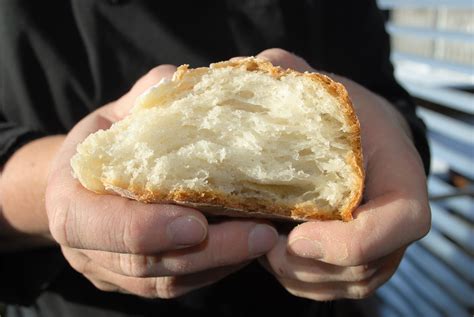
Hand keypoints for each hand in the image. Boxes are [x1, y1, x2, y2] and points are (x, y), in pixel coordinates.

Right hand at [46, 65, 277, 297]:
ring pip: (168, 281)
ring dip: (222, 262)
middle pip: (143, 263)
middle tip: (261, 233)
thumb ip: (155, 100)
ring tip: (266, 238)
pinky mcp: (141, 279)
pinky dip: (219, 268)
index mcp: (69, 200)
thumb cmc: (110, 138)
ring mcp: (113, 269)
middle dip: (206, 252)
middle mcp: (86, 246)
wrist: (92, 175)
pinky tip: (249, 247)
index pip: (94, 225)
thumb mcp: (123, 111)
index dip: (144, 229)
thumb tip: (207, 86)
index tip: (197, 223)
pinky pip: (182, 284)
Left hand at [256, 48, 430, 300]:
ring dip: (294, 271)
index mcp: (401, 179)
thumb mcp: (329, 91)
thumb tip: (261, 65)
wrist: (362, 141)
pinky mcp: (356, 265)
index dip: (352, 241)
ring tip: (260, 239)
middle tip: (259, 237)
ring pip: (340, 284)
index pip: (401, 223)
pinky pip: (327, 287)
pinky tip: (270, 248)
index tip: (297, 236)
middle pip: (362, 267)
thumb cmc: (349, 117)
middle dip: (305, 263)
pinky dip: (294, 277)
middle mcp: (397, 224)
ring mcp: (379, 251)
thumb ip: (296, 74)